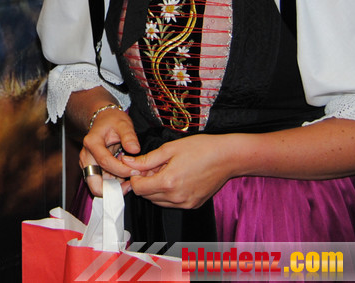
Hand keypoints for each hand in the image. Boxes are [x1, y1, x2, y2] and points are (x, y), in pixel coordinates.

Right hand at [79, 107, 140, 196]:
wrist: (104, 120)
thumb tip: (135, 149)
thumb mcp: (123, 123)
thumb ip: (129, 136)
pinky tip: (125, 177)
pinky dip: (114, 184)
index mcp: (91, 143)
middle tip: (130, 186)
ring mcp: (87, 165)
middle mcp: (86, 156)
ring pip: (98, 186)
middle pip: (94, 182)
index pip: (104, 162)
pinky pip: (102, 183)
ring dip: (114, 188)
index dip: (121, 170)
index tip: (135, 171)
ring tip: (130, 179)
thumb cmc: (113, 121)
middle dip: (112, 189)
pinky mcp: (92, 170)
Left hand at [121, 133, 235, 208]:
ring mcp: (185, 203)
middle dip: (145, 181)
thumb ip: (146, 159)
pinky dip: (168, 193)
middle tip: (154, 165)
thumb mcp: (169, 149)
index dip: (135, 176)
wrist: (227, 157)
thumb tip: (127, 162)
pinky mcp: (192, 205)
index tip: (140, 166)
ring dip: (156, 188)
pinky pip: (172, 203)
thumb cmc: (201, 148)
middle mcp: (176, 197)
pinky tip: (176, 177)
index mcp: (168, 182)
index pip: (138, 188)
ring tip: (166, 170)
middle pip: (147, 196)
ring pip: (158, 201)